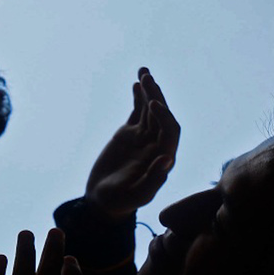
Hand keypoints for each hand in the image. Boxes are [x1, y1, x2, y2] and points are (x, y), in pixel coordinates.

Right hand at [85, 68, 179, 219]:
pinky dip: (138, 97)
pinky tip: (136, 82)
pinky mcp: (130, 134)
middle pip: (162, 116)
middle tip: (148, 78)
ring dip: (149, 91)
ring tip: (144, 72)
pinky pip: (138, 112)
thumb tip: (168, 158)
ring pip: (150, 110)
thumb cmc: (120, 202)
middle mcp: (157, 145)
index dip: (164, 116)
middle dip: (157, 96)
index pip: (170, 131)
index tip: (152, 104)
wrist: (103, 201)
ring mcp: (144, 138)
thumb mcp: (136, 195)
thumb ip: (153, 179)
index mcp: (163, 158)